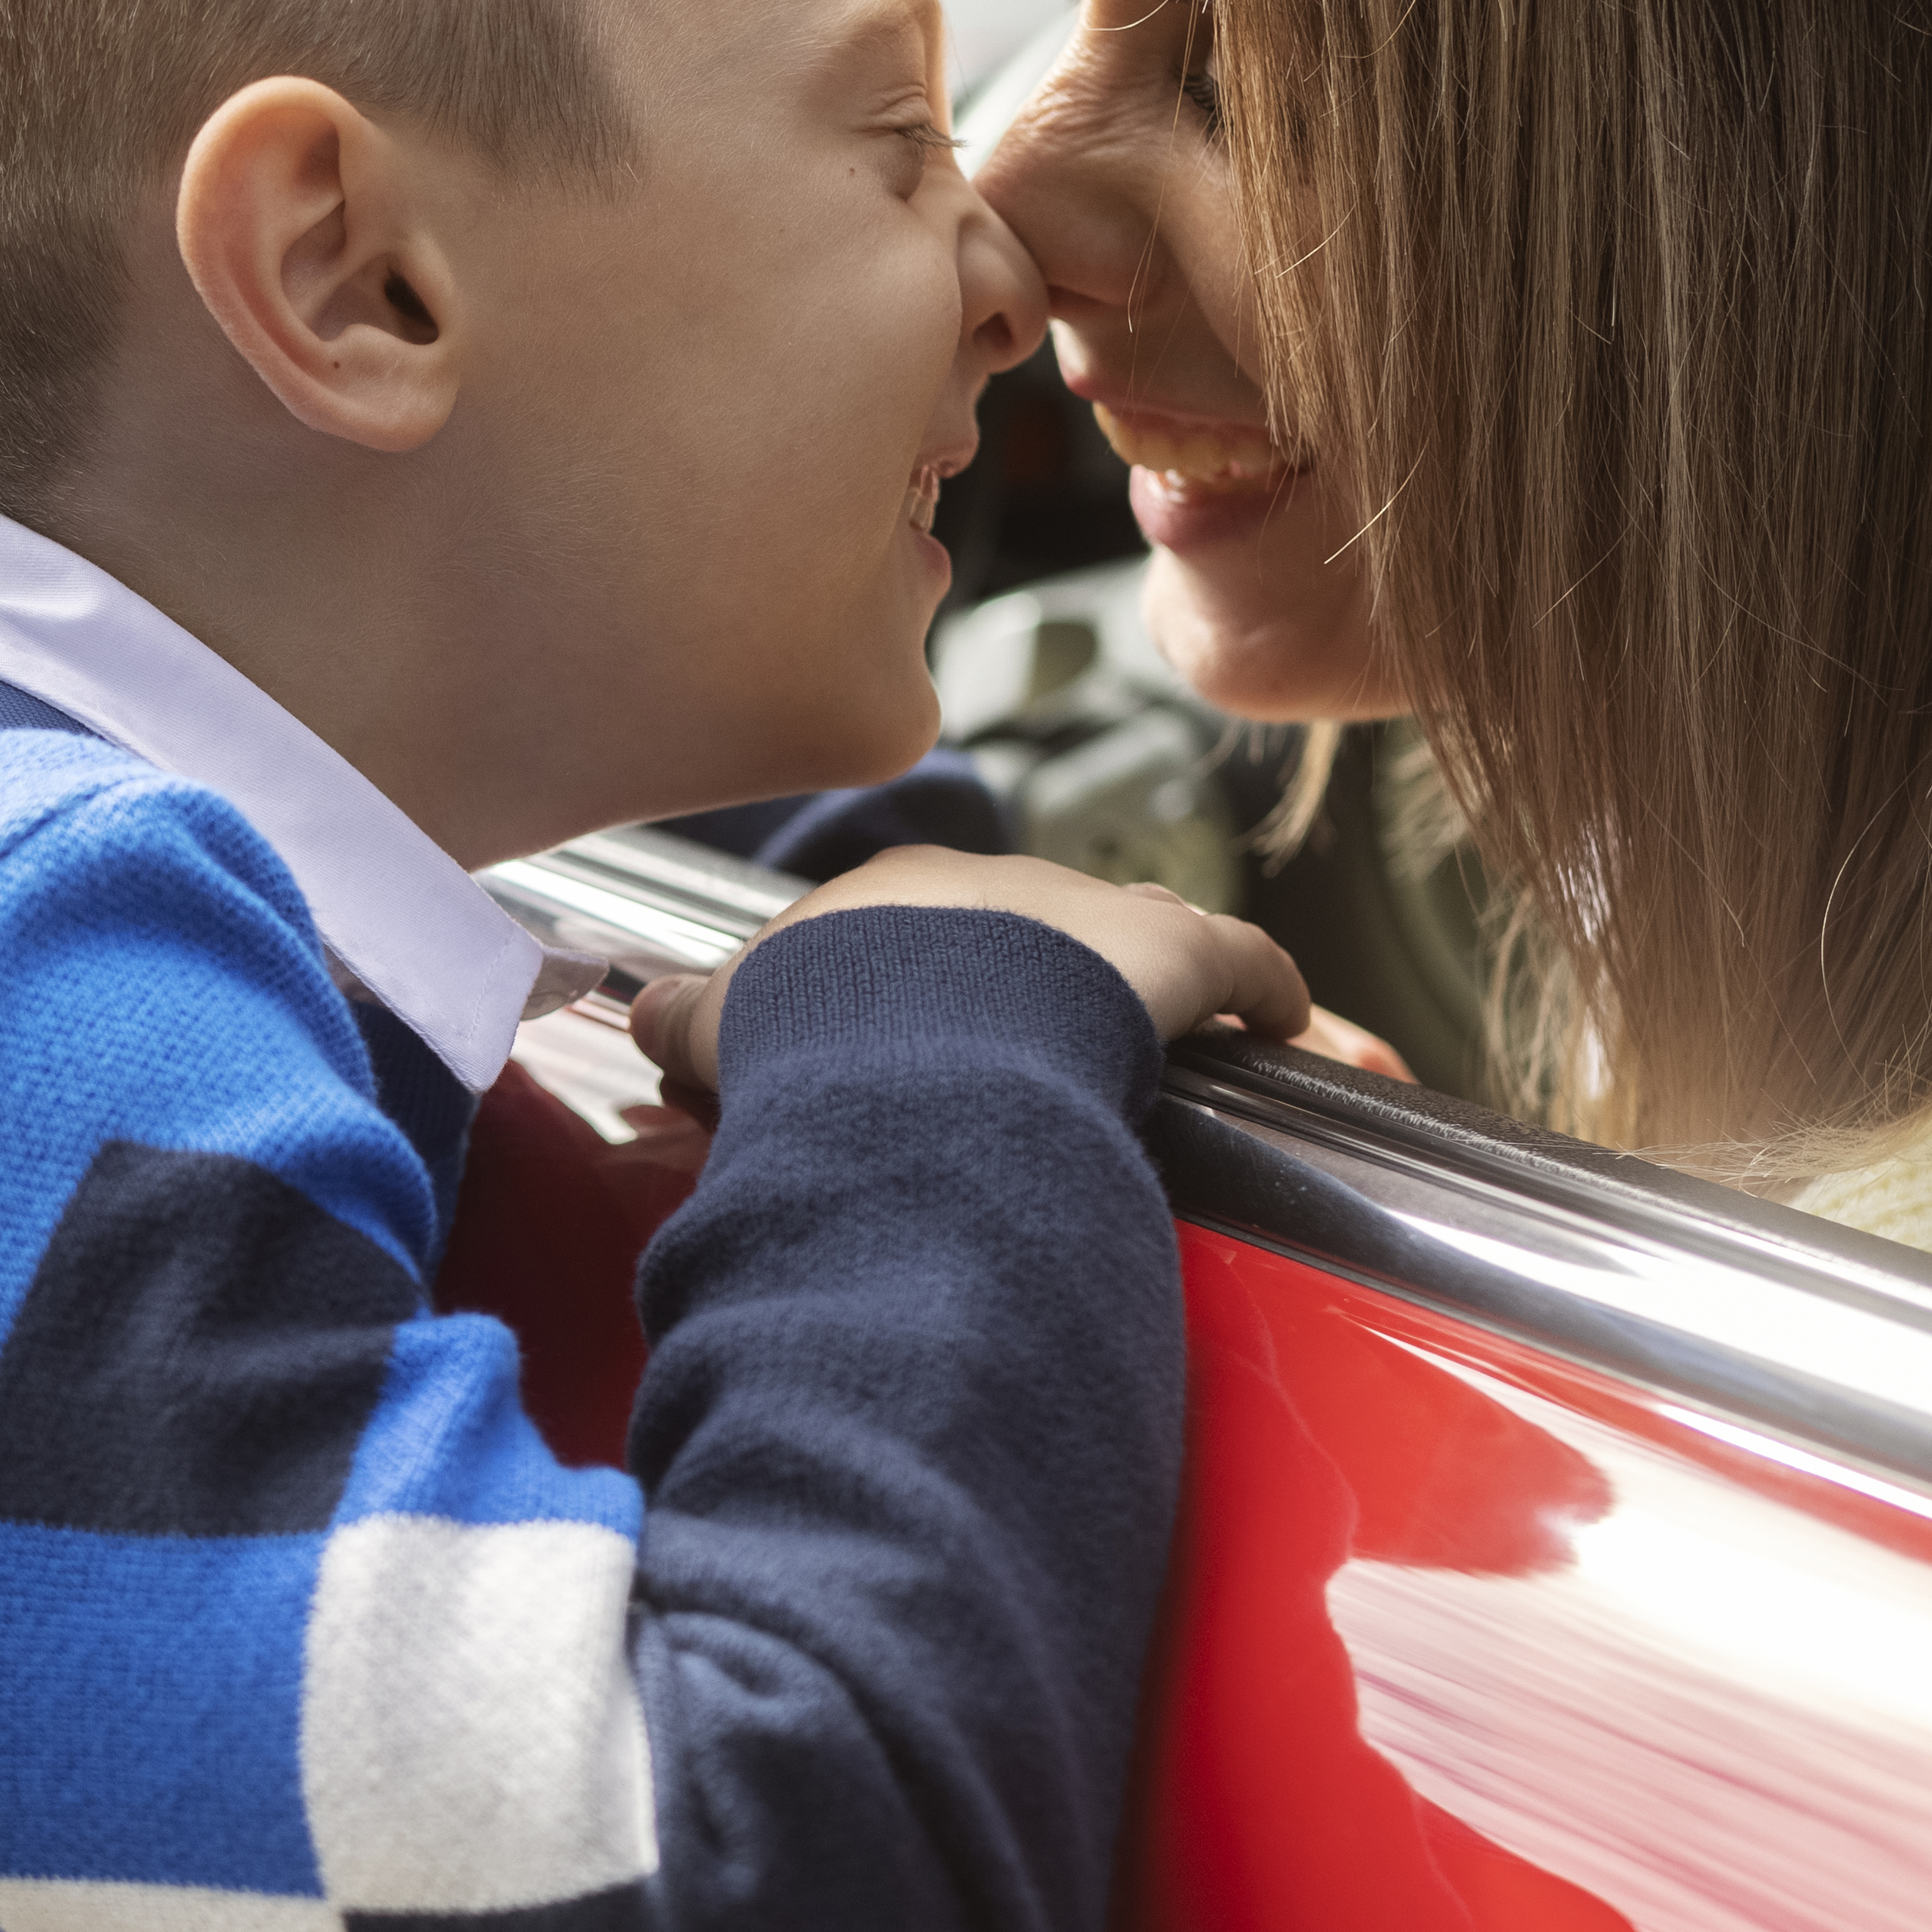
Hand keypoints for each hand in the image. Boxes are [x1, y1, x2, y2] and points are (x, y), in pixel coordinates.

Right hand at [627, 845, 1314, 1104]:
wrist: (908, 1047)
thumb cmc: (815, 1044)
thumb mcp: (722, 1030)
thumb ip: (692, 1018)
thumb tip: (649, 1007)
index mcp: (885, 895)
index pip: (907, 924)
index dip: (915, 980)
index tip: (915, 1029)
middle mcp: (994, 884)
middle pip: (1020, 923)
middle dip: (1027, 973)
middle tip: (1029, 1041)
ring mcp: (1088, 913)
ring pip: (1127, 933)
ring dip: (1136, 977)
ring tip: (1143, 1032)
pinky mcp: (1179, 953)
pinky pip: (1244, 966)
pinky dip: (1267, 993)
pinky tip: (1283, 1027)